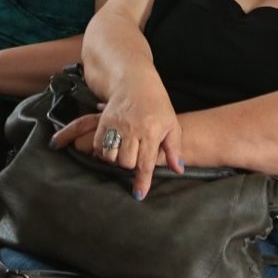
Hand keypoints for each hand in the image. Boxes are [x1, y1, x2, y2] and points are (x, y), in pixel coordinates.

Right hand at [51, 75, 184, 197]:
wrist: (135, 82)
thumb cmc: (157, 104)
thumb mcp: (171, 124)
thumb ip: (174, 148)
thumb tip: (179, 169)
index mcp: (152, 131)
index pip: (146, 163)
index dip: (142, 181)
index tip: (139, 195)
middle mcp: (133, 129)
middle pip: (127, 162)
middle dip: (131, 165)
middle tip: (136, 157)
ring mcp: (117, 124)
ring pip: (111, 156)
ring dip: (116, 160)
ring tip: (124, 152)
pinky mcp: (104, 121)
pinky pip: (98, 145)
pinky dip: (104, 151)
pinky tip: (113, 147)